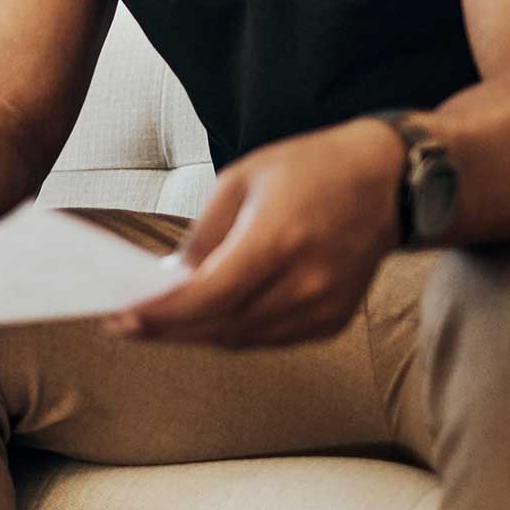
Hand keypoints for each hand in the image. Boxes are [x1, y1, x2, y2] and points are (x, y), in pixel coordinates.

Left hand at [108, 117, 406, 348]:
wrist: (389, 183)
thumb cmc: (309, 169)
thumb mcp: (241, 181)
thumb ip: (204, 235)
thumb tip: (170, 279)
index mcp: (278, 240)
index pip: (209, 296)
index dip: (161, 314)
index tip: (120, 318)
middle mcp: (305, 282)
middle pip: (221, 326)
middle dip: (166, 330)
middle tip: (123, 326)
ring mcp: (324, 307)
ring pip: (242, 339)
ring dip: (194, 335)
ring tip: (153, 324)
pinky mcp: (333, 320)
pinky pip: (268, 339)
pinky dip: (231, 333)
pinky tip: (202, 322)